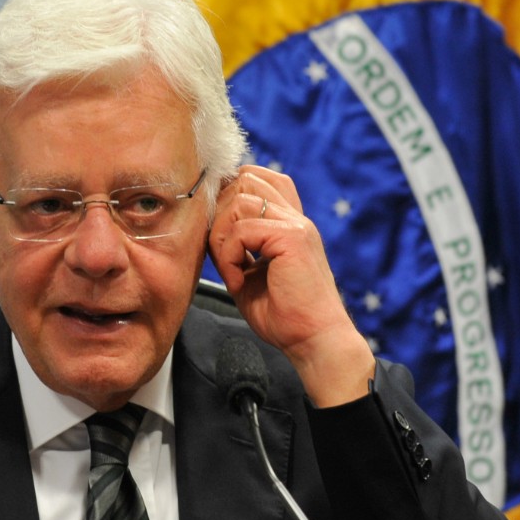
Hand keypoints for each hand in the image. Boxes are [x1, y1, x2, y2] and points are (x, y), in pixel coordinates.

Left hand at [207, 165, 374, 405]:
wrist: (314, 341)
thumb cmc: (284, 315)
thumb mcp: (250, 273)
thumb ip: (234, 246)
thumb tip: (205, 226)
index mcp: (289, 222)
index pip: (257, 178)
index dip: (229, 195)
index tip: (219, 234)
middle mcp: (295, 217)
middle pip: (245, 178)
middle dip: (219, 213)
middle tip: (221, 254)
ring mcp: (296, 224)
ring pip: (239, 199)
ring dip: (222, 236)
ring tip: (231, 270)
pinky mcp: (292, 238)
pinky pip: (242, 229)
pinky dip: (229, 256)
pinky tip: (238, 281)